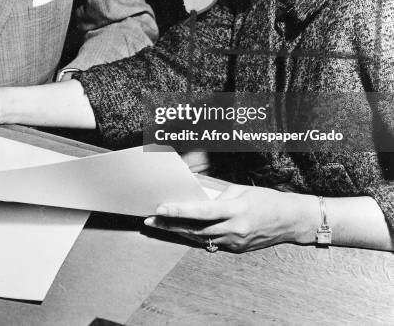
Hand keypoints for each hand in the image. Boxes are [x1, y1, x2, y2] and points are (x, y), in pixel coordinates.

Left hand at [144, 184, 316, 251]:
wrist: (290, 220)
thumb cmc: (267, 199)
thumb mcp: (242, 191)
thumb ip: (220, 196)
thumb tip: (200, 200)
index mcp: (235, 210)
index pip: (202, 211)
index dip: (180, 210)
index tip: (161, 208)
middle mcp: (233, 229)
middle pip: (195, 229)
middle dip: (170, 224)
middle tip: (150, 219)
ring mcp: (235, 241)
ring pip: (200, 238)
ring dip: (179, 231)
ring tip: (160, 225)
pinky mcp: (236, 248)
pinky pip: (211, 242)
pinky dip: (196, 236)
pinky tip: (182, 230)